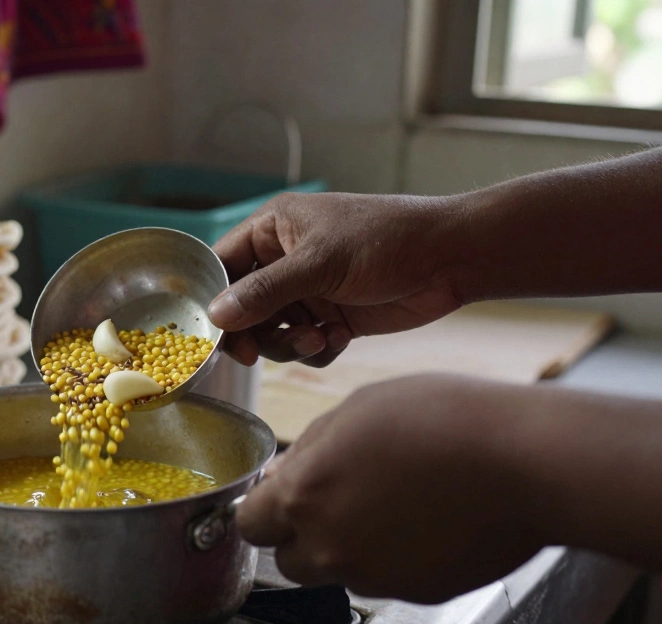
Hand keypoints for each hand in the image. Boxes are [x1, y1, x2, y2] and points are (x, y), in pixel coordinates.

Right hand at [208, 192, 466, 366]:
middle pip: (242, 309)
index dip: (213, 299)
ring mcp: (308, 291)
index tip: (211, 333)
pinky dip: (316, 350)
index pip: (222, 266)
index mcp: (273, 230)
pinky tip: (340, 339)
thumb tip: (215, 317)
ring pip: (272, 333)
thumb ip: (265, 292)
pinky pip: (303, 346)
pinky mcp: (332, 318)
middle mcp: (284, 261)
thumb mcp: (320, 263)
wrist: (450, 259)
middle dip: (254, 332)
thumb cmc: (386, 240)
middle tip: (255, 354)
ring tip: (318, 338)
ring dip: (289, 344)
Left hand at [236, 375, 548, 603]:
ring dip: (349, 546)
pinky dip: (395, 557)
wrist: (525, 463)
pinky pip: (386, 579)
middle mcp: (330, 547)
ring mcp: (374, 576)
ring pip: (338, 571)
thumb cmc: (445, 421)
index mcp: (304, 497)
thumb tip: (283, 476)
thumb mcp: (358, 409)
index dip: (264, 509)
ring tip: (393, 502)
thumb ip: (309, 451)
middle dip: (302, 534)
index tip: (280, 498)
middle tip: (339, 498)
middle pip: (288, 559)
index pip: (250, 524)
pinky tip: (424, 519)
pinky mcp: (416, 593)